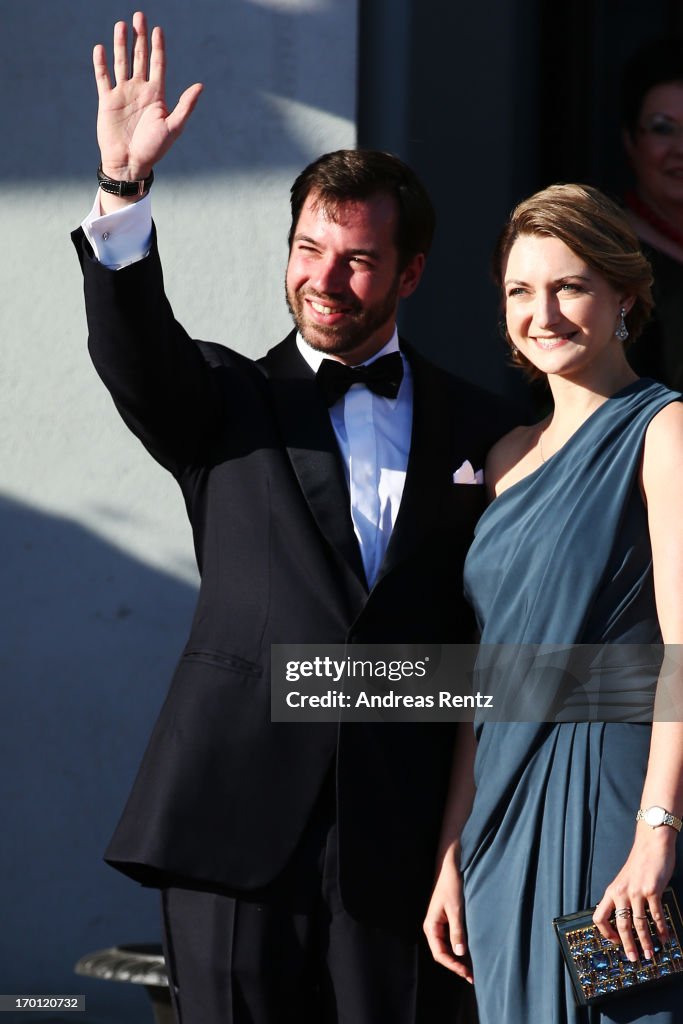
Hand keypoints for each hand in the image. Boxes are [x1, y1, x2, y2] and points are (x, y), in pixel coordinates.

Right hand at [93, 11, 201, 185]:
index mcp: (157, 95)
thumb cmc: (153, 149)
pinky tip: (101, 48)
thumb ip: (185, 105)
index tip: (158, 29)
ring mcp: (123, 94)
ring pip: (122, 62)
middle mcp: (140, 90)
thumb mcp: (173, 127)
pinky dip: (101, 63)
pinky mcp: (107, 101)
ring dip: (121, 44)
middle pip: (140, 57)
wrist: (130, 163)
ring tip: (121, 25)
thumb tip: (200, 86)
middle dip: (139, 37)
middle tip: (138, 16)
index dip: (158, 47)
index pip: (158, 64)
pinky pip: (103, 77)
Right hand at [423, 848, 473, 983]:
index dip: (453, 966)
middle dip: (456, 965)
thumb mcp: (456, 909)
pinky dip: (459, 948)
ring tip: (473, 968)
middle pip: (442, 953)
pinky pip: (451, 939)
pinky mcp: (446, 919)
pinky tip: (470, 952)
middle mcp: (433, 927)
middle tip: (473, 976)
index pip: (440, 954)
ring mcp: (439, 923)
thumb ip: (457, 931)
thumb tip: (459, 954)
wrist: (450, 865)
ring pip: (447, 947)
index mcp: (431, 926)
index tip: (467, 973)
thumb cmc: (451, 885)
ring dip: (458, 958)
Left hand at [592, 825, 675, 961]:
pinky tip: (665, 938)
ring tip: (650, 954)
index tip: (615, 942)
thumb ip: (623, 897)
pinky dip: (661, 929)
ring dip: (646, 942)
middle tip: (633, 958)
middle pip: (620, 925)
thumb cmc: (639, 863)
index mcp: (612, 891)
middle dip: (627, 945)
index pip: (600, 917)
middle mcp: (621, 892)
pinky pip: (656, 915)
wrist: (651, 844)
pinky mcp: (652, 890)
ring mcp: (636, 892)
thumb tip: (626, 920)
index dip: (605, 933)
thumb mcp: (624, 880)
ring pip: (639, 924)